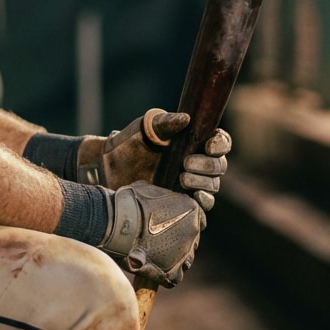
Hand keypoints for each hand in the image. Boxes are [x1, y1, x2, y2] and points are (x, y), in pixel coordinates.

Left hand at [76, 109, 229, 210]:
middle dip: (207, 166)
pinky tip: (193, 202)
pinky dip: (201, 208)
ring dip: (203, 185)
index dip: (220, 144)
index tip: (209, 146)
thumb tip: (186, 118)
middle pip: (218, 168)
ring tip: (182, 179)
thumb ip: (165, 122)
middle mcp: (197, 165)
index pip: (219, 143)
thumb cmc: (128, 143)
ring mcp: (189, 187)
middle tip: (185, 164)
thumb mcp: (145, 129)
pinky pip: (200, 211)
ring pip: (212, 189)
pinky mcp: (180, 206)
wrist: (108, 168)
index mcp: (193, 143)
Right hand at [99, 182, 204, 287]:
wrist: (117, 222)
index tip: (169, 225)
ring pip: (185, 259)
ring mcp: (185, 253)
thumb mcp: (149, 190)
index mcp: (191, 209)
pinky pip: (174, 277)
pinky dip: (164, 275)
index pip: (196, 219)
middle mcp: (193, 231)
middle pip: (191, 240)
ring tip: (154, 255)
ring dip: (173, 258)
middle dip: (178, 241)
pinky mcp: (173, 271)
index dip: (181, 223)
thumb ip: (161, 197)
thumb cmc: (129, 203)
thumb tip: (157, 200)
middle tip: (159, 240)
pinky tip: (151, 268)